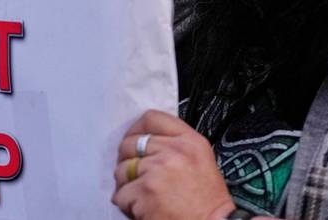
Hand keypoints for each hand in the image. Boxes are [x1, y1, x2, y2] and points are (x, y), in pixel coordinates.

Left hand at [112, 109, 236, 219]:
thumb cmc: (206, 203)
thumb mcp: (200, 161)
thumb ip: (175, 146)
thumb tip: (145, 142)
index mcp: (190, 141)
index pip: (151, 118)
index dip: (136, 130)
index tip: (133, 140)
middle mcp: (175, 151)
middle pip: (130, 143)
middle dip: (127, 161)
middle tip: (134, 177)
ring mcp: (158, 169)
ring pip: (122, 170)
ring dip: (127, 186)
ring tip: (143, 197)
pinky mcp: (146, 190)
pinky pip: (121, 194)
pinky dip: (127, 206)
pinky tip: (144, 210)